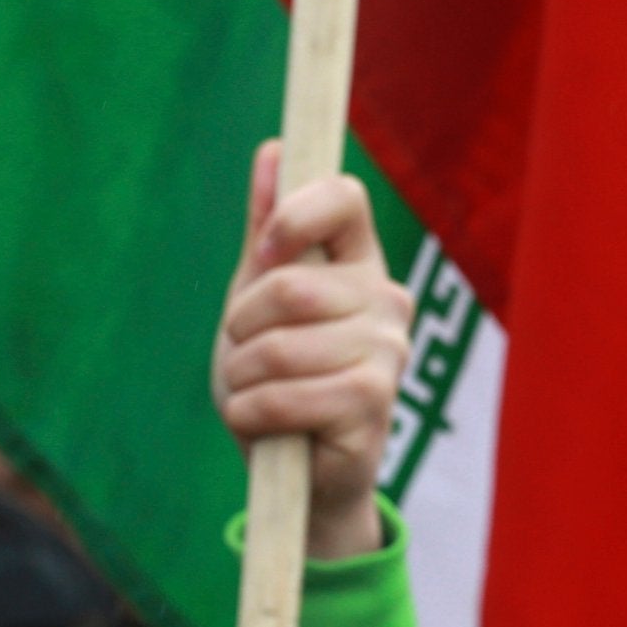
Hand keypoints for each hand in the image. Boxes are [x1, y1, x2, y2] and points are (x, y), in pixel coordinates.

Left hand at [213, 141, 410, 559]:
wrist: (297, 475)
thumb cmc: (277, 383)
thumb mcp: (259, 304)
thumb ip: (267, 233)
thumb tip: (273, 150)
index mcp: (361, 264)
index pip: (343, 198)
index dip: (292, 216)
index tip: (264, 252)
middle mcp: (387, 299)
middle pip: (286, 286)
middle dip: (239, 330)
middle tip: (245, 361)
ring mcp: (387, 352)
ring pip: (274, 347)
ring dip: (239, 381)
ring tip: (254, 398)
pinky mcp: (372, 404)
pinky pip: (281, 397)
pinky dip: (250, 415)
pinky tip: (264, 428)